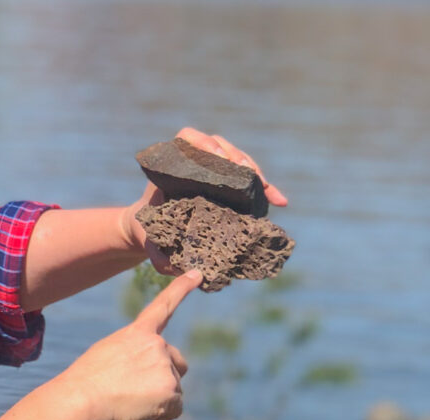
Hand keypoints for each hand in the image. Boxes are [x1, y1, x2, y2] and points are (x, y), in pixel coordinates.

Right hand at [53, 270, 201, 419]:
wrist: (80, 399)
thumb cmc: (85, 382)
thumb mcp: (107, 355)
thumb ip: (133, 355)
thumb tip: (147, 377)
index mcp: (137, 333)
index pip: (162, 307)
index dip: (181, 289)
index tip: (197, 274)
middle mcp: (156, 344)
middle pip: (177, 363)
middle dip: (166, 377)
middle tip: (135, 389)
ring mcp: (165, 366)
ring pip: (174, 389)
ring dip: (157, 399)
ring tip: (128, 400)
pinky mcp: (170, 389)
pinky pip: (175, 409)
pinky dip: (160, 414)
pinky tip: (138, 410)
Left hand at [121, 128, 289, 274]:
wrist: (153, 234)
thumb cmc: (149, 233)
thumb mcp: (149, 243)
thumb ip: (157, 255)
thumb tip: (175, 270)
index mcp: (172, 167)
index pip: (188, 138)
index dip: (202, 142)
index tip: (214, 154)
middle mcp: (194, 164)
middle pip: (220, 147)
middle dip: (236, 157)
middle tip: (247, 174)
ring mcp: (213, 172)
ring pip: (237, 160)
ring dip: (254, 172)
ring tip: (266, 188)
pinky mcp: (227, 185)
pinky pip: (248, 181)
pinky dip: (264, 190)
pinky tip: (280, 202)